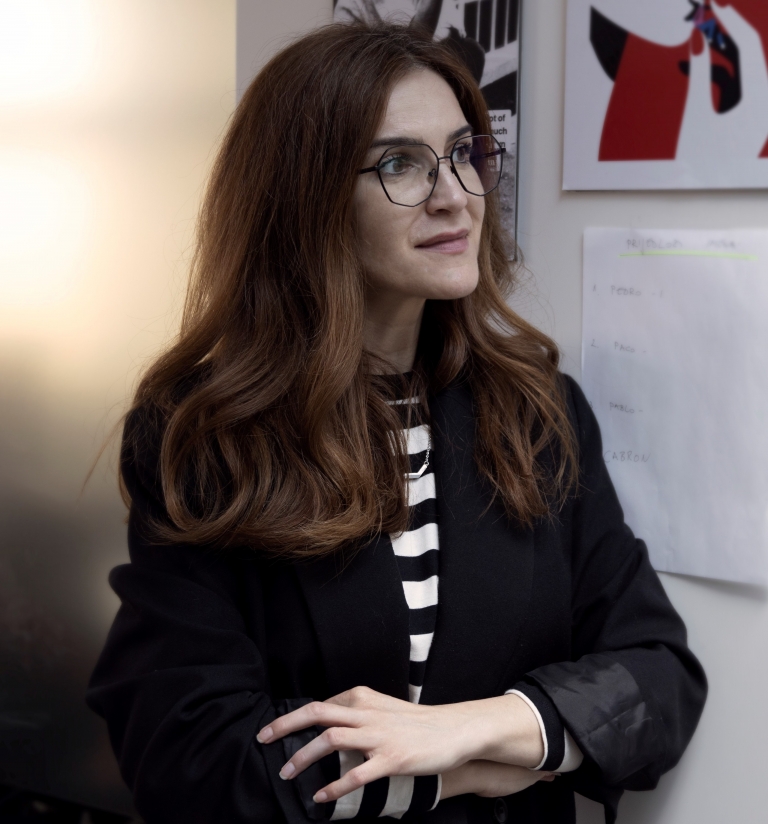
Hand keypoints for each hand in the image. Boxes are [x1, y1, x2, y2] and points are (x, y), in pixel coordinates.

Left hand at [256, 686, 543, 803]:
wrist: (453, 730)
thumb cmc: (416, 722)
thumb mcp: (382, 708)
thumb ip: (355, 712)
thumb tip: (327, 721)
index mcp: (362, 698)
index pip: (319, 705)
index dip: (293, 719)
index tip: (274, 732)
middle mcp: (366, 713)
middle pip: (316, 714)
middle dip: (285, 727)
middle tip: (262, 740)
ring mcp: (378, 736)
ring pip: (330, 740)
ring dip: (303, 757)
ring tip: (287, 773)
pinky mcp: (392, 760)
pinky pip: (356, 774)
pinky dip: (334, 787)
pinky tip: (321, 798)